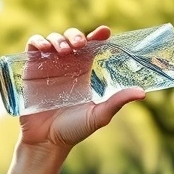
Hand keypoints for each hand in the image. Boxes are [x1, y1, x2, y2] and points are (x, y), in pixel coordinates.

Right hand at [19, 26, 144, 148]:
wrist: (47, 141)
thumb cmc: (73, 130)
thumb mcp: (99, 115)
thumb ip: (117, 102)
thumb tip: (142, 93)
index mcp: (83, 72)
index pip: (91, 47)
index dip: (97, 36)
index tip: (105, 31)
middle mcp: (66, 66)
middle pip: (71, 38)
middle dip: (75, 35)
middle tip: (79, 44)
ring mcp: (48, 66)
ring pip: (53, 39)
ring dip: (58, 38)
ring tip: (63, 50)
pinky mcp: (31, 70)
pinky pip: (33, 47)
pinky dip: (38, 41)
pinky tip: (45, 48)